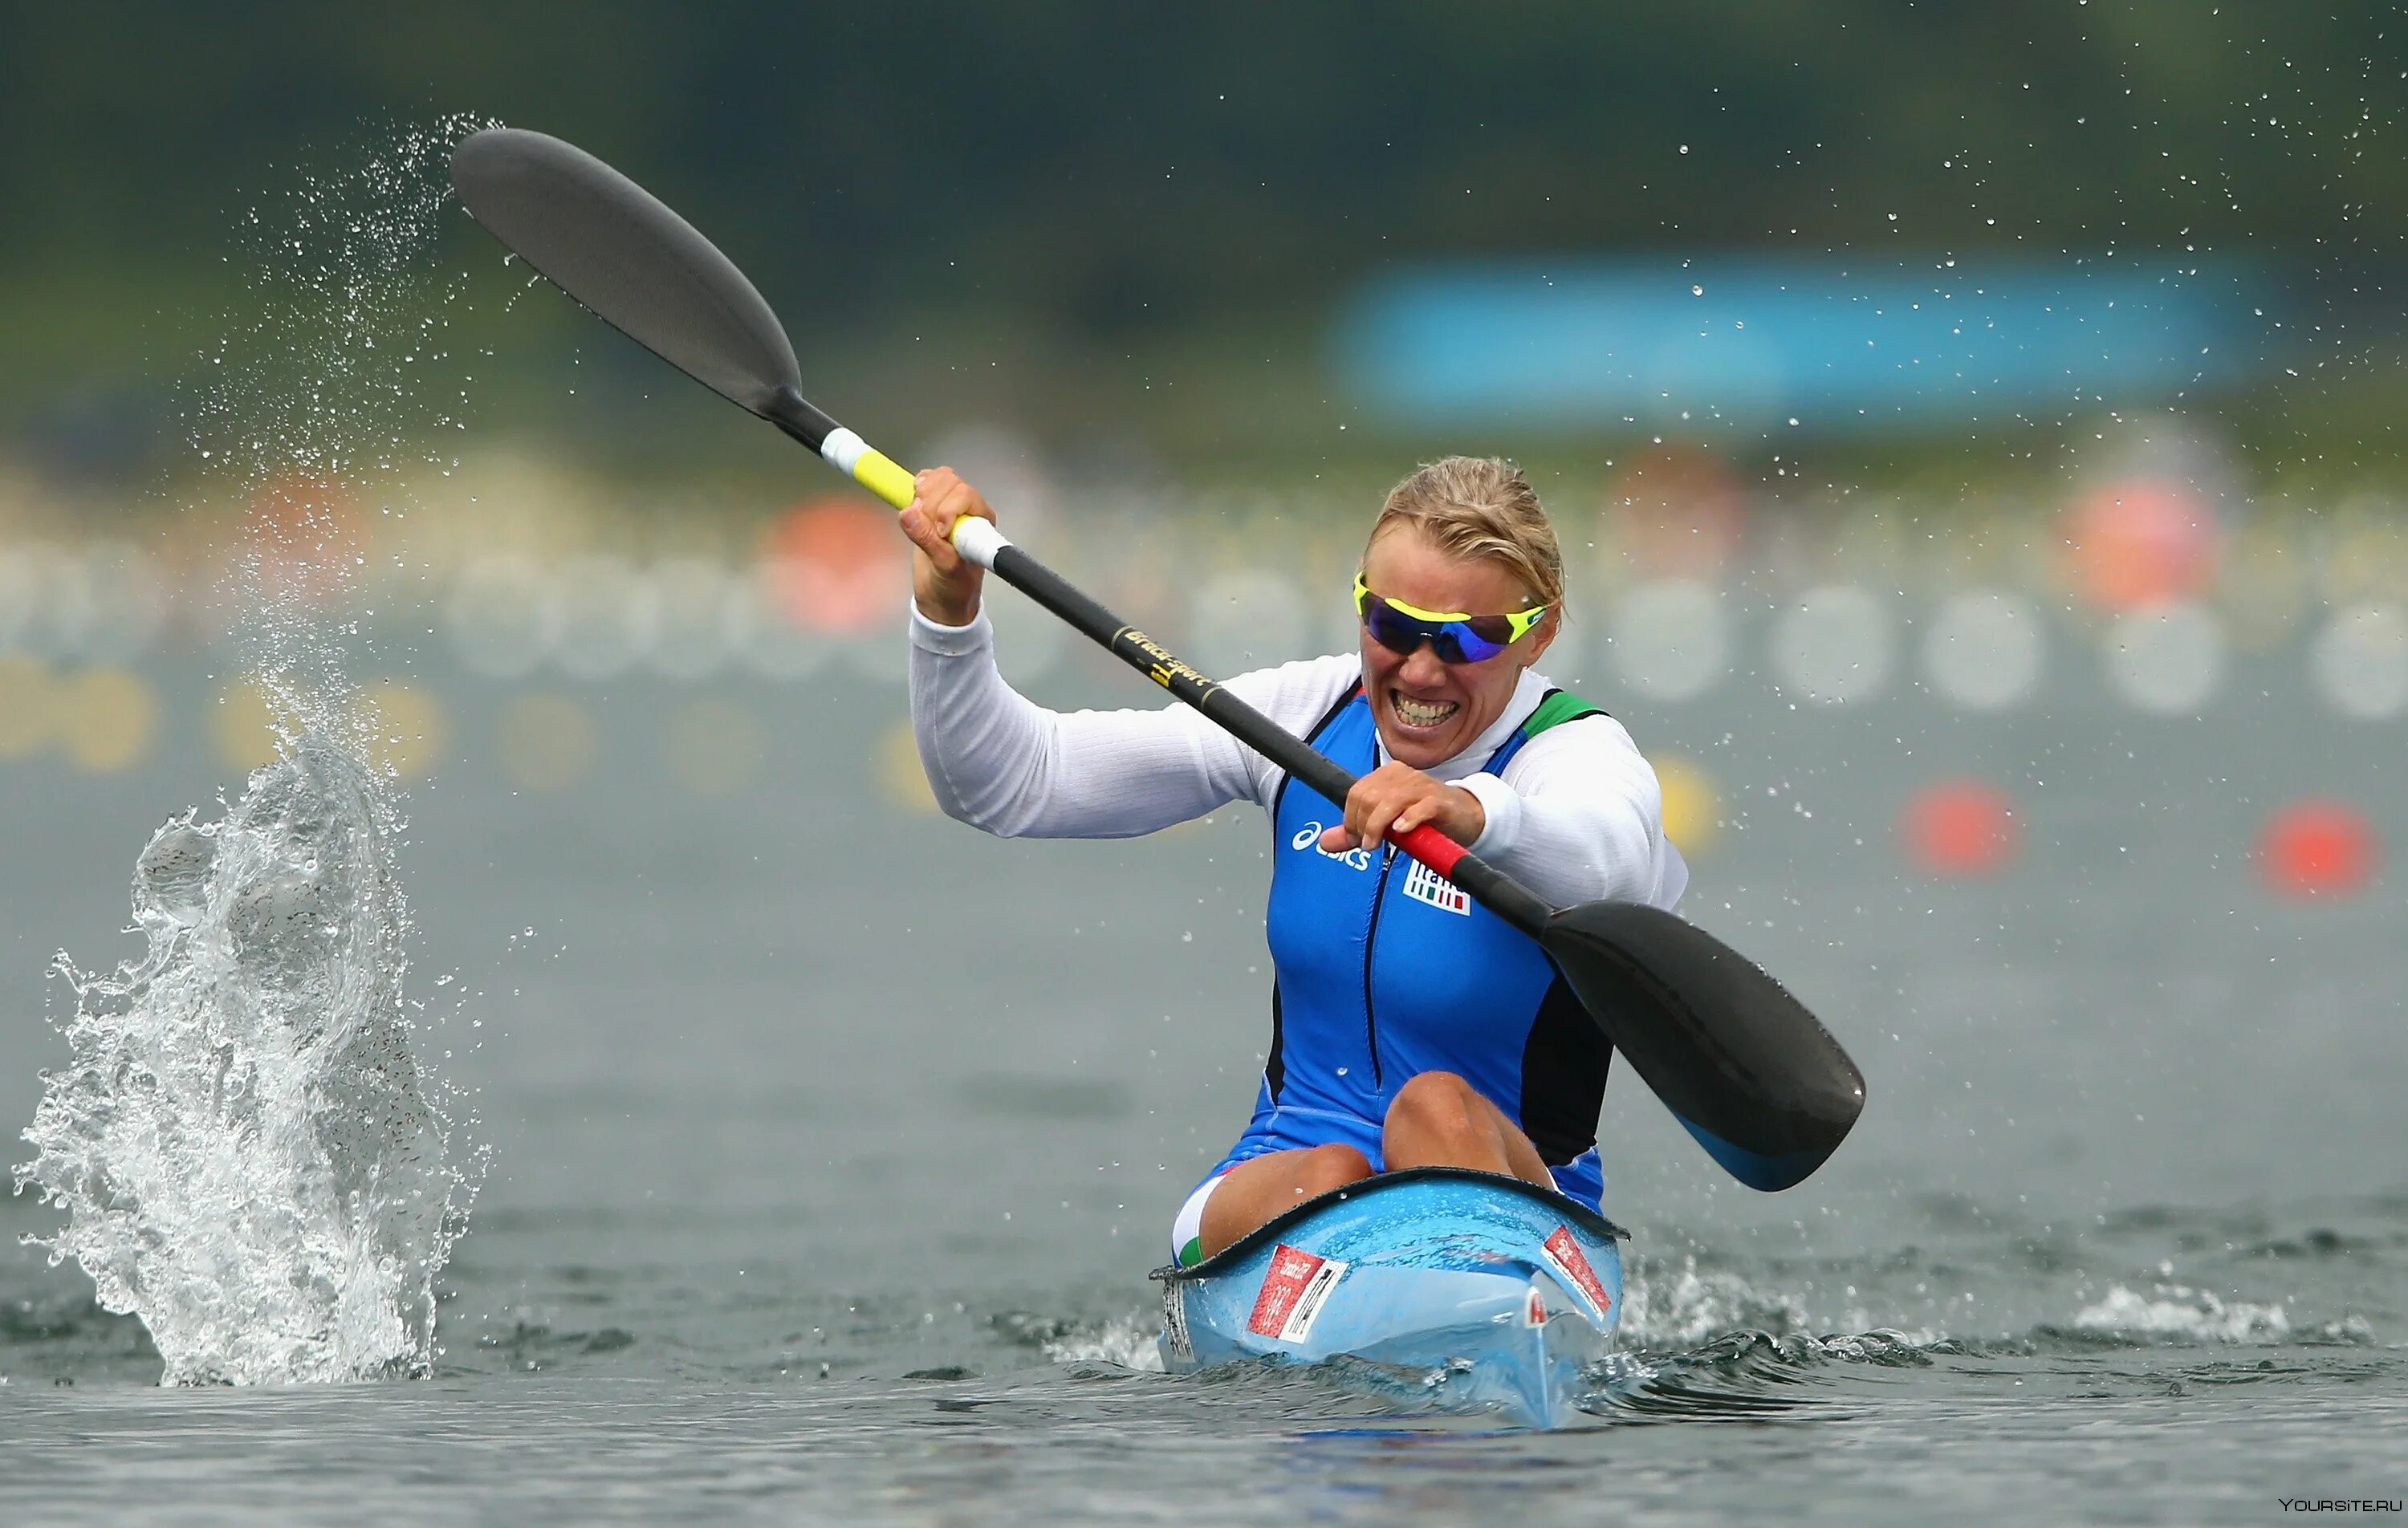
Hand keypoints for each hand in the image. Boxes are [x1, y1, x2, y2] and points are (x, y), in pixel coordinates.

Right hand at [897, 466, 994, 625]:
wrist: (943, 598)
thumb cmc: (955, 586)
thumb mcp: (944, 567)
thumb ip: (928, 541)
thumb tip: (909, 515)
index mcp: (980, 522)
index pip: (965, 495)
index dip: (947, 508)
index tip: (939, 532)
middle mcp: (967, 510)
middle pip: (949, 482)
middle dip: (931, 503)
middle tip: (925, 529)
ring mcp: (949, 505)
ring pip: (937, 479)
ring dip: (922, 495)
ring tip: (919, 520)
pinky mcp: (931, 506)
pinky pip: (925, 482)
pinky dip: (916, 490)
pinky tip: (914, 510)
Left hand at [1320, 762, 1485, 853]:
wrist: (1465, 817)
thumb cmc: (1424, 818)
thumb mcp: (1386, 825)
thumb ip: (1355, 832)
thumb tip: (1324, 842)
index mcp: (1387, 776)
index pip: (1356, 792)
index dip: (1350, 818)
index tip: (1356, 838)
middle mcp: (1403, 776)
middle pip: (1368, 797)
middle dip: (1362, 825)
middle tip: (1369, 845)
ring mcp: (1422, 787)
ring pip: (1389, 802)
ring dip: (1378, 827)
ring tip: (1377, 844)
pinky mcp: (1439, 802)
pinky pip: (1420, 807)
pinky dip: (1408, 820)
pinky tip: (1401, 831)